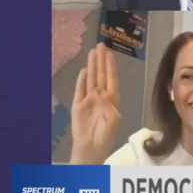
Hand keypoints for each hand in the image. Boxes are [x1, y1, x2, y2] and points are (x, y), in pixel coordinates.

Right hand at [69, 43, 121, 164]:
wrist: (91, 147)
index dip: (110, 65)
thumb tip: (98, 92)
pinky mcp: (78, 105)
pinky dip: (81, 80)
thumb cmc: (106, 134)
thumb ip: (109, 105)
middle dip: (101, 60)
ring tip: (92, 53)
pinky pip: (79, 90)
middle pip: (101, 75)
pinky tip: (84, 70)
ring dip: (91, 66)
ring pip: (91, 79)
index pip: (111, 78)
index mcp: (112, 99)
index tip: (109, 52)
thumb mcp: (114, 119)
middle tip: (100, 45)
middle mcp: (101, 96)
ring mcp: (88, 99)